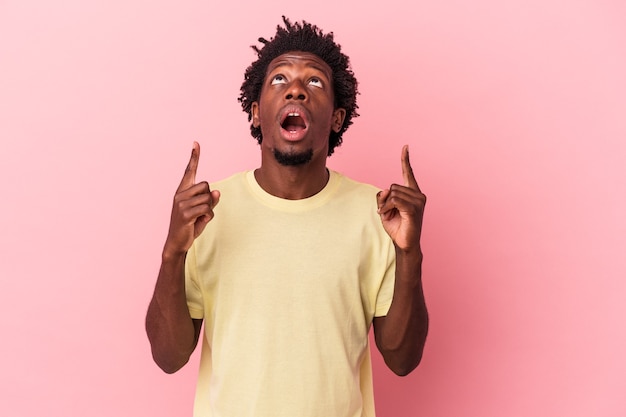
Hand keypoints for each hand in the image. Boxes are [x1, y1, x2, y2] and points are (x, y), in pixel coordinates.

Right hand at [163, 142, 219, 257]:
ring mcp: (181, 204)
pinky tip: (199, 222)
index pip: (189, 171)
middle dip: (209, 198)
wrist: (177, 243)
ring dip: (209, 210)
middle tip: (201, 211)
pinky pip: (207, 209)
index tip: (196, 143)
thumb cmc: (190, 225)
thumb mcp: (202, 212)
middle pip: (206, 186)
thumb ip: (210, 201)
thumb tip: (217, 192)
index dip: (194, 157)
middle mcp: (180, 194)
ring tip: (199, 218)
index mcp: (182, 191)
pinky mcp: (185, 213)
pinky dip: (208, 216)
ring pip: (208, 198)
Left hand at [377, 145, 425, 253]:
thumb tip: (385, 189)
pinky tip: (387, 215)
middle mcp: (418, 194)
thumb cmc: (397, 227)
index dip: (405, 160)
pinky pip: (394, 200)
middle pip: (392, 186)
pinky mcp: (414, 209)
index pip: (408, 173)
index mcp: (413, 193)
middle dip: (385, 200)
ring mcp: (418, 201)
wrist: (404, 244)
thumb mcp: (385, 209)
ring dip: (386, 206)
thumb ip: (383, 196)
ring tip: (391, 216)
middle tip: (388, 213)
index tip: (405, 147)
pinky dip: (387, 208)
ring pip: (392, 193)